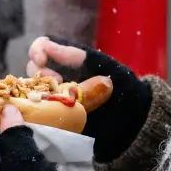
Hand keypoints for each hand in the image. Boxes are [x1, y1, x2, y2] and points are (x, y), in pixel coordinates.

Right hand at [26, 36, 151, 162]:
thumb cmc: (124, 90)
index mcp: (70, 61)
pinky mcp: (56, 120)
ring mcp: (56, 100)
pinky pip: (38, 112)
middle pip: (35, 69)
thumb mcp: (103, 67)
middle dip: (40, 72)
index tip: (40, 58)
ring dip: (40, 91)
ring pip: (34, 90)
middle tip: (57, 82)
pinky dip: (38, 110)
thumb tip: (48, 46)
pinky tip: (50, 111)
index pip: (44, 48)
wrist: (137, 124)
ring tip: (58, 99)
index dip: (38, 50)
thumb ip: (76, 55)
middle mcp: (59, 78)